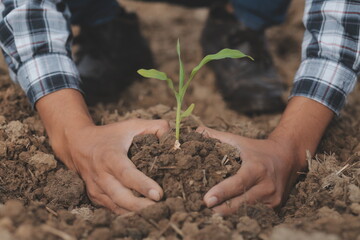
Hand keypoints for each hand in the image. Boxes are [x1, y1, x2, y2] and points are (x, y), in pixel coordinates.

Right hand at [57, 119, 169, 213]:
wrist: (77, 145)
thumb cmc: (110, 135)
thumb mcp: (131, 125)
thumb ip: (155, 127)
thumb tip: (173, 138)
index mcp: (110, 156)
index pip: (126, 173)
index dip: (142, 185)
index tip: (158, 194)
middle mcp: (101, 175)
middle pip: (121, 197)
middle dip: (141, 206)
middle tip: (160, 208)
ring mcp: (96, 188)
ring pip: (116, 207)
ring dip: (136, 212)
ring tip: (155, 213)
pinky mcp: (95, 197)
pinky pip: (113, 209)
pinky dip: (127, 213)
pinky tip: (142, 213)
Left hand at [198, 96, 333, 214]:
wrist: (288, 157)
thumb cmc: (257, 148)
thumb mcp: (238, 140)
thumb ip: (216, 137)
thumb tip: (196, 131)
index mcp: (256, 168)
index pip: (238, 183)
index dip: (221, 192)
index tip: (206, 200)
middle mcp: (266, 186)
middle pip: (240, 203)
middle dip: (220, 207)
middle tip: (204, 207)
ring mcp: (272, 199)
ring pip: (246, 211)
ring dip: (229, 212)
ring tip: (214, 210)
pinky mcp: (275, 207)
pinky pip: (255, 213)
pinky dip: (241, 213)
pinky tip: (230, 210)